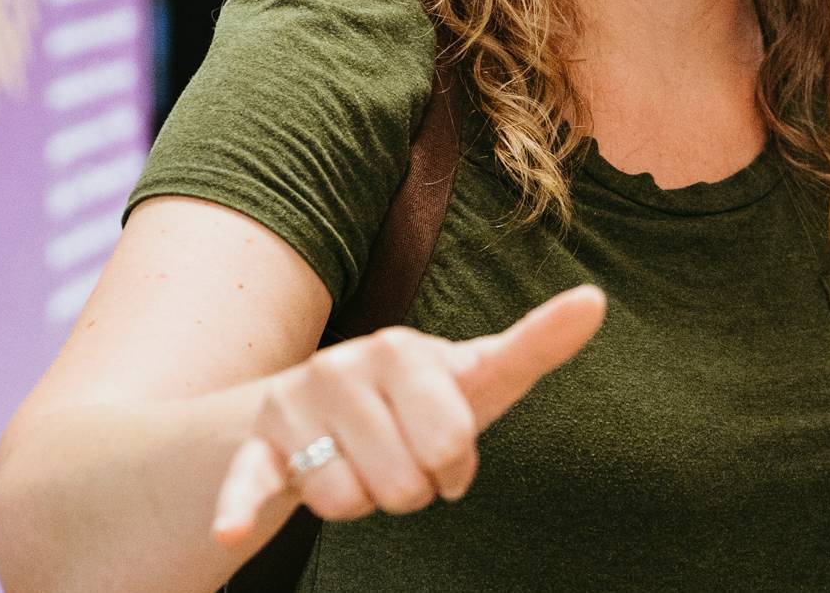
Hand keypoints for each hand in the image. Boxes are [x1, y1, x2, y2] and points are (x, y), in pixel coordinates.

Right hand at [209, 284, 605, 542]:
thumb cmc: (416, 402)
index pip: (452, 434)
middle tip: (399, 461)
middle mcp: (344, 366)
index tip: (451, 460)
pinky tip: (232, 530)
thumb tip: (597, 299)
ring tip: (358, 467)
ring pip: (350, 502)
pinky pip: (253, 486)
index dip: (455, 461)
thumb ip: (533, 346)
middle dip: (411, 489)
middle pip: (405, 483)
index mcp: (404, 349)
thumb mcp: (472, 378)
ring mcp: (295, 406)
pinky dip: (241, 509)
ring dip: (361, 503)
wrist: (310, 413)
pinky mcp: (255, 448)